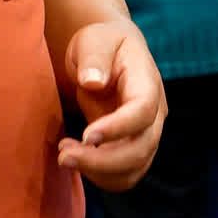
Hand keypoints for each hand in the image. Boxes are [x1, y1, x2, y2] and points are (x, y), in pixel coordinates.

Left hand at [58, 20, 165, 192]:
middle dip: (102, 161)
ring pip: (134, 169)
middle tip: (63, 155)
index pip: (143, 111)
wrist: (109, 53)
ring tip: (65, 154)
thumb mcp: (94, 41)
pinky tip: (76, 156)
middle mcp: (154, 113)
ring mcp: (146, 133)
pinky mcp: (132, 148)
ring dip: (98, 173)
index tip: (86, 135)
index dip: (118, 128)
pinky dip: (99, 176)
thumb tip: (93, 82)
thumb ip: (94, 58)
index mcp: (147, 82)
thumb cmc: (102, 44)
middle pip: (141, 149)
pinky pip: (124, 176)